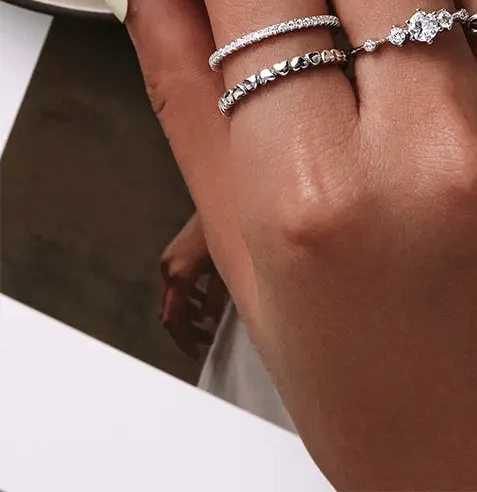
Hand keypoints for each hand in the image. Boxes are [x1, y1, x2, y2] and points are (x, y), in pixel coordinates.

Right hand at [159, 212, 225, 358]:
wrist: (224, 199)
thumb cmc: (230, 232)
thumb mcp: (226, 270)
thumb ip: (215, 301)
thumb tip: (209, 326)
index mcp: (179, 274)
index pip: (174, 319)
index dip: (185, 340)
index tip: (196, 354)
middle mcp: (168, 267)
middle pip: (168, 312)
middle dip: (186, 331)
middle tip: (206, 341)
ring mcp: (168, 260)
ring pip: (171, 299)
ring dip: (187, 315)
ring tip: (208, 323)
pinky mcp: (173, 253)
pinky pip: (174, 285)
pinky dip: (186, 298)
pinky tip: (203, 300)